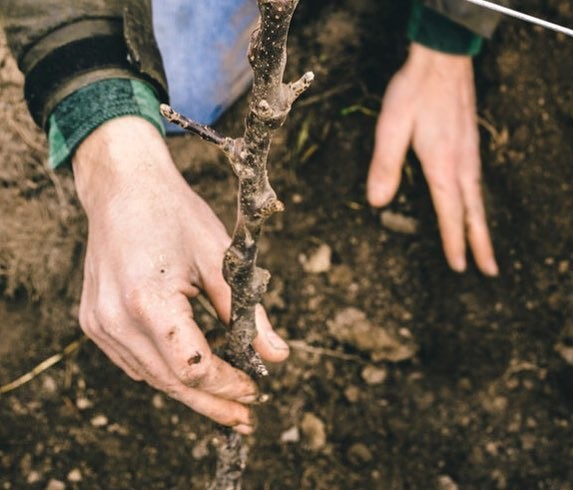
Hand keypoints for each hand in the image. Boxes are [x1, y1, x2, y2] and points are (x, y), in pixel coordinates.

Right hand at [73, 117, 288, 433]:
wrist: (122, 188)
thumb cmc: (175, 214)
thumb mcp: (222, 258)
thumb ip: (248, 313)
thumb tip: (277, 356)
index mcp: (148, 301)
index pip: (194, 367)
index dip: (228, 385)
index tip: (257, 390)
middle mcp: (116, 319)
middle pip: (171, 382)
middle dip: (213, 404)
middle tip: (246, 420)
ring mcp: (99, 323)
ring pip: (152, 377)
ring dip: (191, 393)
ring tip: (227, 403)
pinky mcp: (95, 321)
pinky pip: (135, 362)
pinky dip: (166, 372)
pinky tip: (193, 376)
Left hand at [367, 43, 497, 275]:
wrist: (443, 58)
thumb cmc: (415, 91)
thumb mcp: (391, 126)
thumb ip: (385, 165)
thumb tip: (377, 202)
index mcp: (443, 165)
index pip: (451, 213)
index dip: (454, 241)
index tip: (461, 266)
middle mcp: (462, 163)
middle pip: (474, 212)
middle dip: (481, 243)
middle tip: (489, 271)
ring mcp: (470, 153)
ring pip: (478, 198)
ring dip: (482, 226)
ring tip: (485, 247)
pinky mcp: (470, 143)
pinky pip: (477, 182)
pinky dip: (478, 203)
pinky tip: (473, 205)